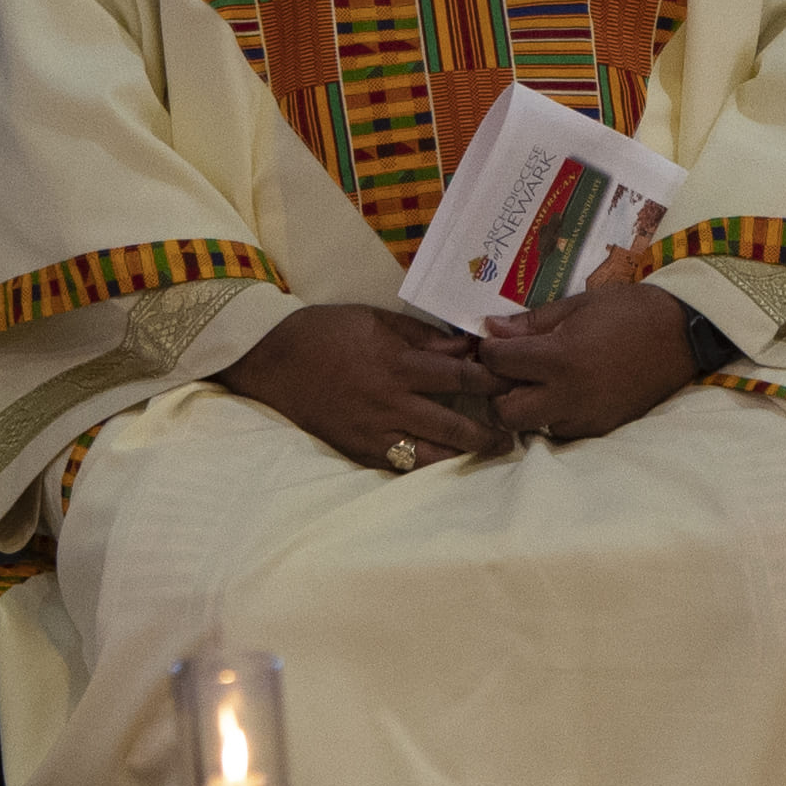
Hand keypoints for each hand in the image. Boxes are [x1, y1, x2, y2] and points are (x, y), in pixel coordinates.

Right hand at [215, 305, 502, 467]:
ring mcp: (373, 432)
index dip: (492, 383)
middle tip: (513, 436)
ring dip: (462, 456)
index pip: (459, 379)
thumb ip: (421, 336)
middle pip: (453, 425)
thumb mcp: (374, 319)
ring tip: (487, 454)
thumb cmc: (324, 331)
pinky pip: (399, 465)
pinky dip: (425, 465)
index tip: (514, 385)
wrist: (270, 359)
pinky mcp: (356, 450)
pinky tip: (444, 464)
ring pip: (430, 455)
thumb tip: (462, 348)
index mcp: (397, 366)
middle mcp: (390, 404)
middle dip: (488, 433)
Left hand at [482, 283, 702, 441]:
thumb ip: (533, 321)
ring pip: (530, 427)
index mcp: (560, 356)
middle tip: (509, 372)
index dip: (489, 350)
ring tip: (538, 383)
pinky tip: (565, 393)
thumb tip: (491, 329)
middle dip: (497, 391)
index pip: (499, 362)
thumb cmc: (631, 310)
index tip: (494, 343)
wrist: (683, 336)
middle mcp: (568, 394)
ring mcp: (585, 417)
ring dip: (525, 407)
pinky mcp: (601, 430)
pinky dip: (553, 415)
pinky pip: (560, 430)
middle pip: (504, 412)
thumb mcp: (579, 304)